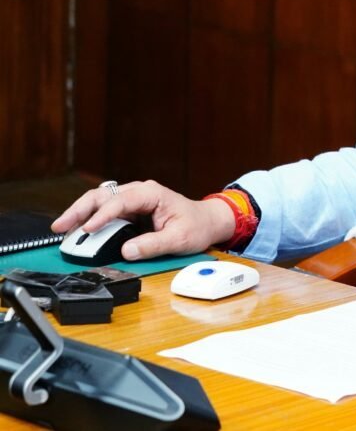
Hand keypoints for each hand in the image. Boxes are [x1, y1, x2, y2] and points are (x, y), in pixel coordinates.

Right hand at [51, 180, 236, 260]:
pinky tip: (78, 231)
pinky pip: (105, 211)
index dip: (101, 216)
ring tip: (61, 229)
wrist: (207, 221)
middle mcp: (139, 192)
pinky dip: (90, 219)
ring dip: (80, 213)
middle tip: (60, 226)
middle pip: (102, 195)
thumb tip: (127, 251)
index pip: (120, 201)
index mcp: (151, 194)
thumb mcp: (179, 239)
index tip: (87, 229)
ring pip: (100, 201)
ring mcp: (133, 199)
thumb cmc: (196, 226)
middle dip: (79, 209)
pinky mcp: (130, 209)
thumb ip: (153, 245)